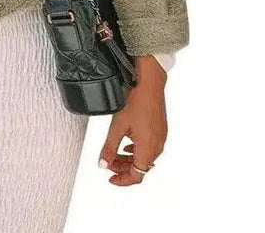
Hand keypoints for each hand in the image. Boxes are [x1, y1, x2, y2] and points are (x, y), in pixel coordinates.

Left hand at [98, 55, 167, 185]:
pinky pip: (150, 146)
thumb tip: (103, 164)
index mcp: (148, 150)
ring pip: (145, 157)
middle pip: (141, 167)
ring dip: (129, 158)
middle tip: (108, 163)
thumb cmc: (135, 102)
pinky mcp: (160, 129)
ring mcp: (160, 138)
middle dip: (123, 168)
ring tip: (115, 152)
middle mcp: (157, 147)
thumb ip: (109, 148)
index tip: (110, 178)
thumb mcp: (117, 127)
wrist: (149, 84)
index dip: (122, 180)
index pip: (136, 176)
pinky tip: (128, 142)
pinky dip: (137, 149)